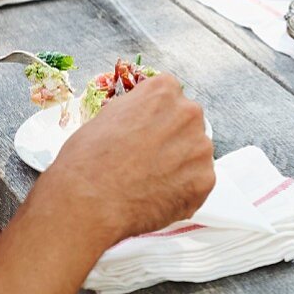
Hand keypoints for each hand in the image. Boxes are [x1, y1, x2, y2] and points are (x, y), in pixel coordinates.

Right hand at [49, 75, 214, 248]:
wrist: (90, 203)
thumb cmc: (88, 160)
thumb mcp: (106, 116)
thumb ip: (136, 111)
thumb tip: (143, 116)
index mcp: (163, 91)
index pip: (170, 97)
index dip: (156, 118)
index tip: (147, 132)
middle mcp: (188, 113)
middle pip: (186, 124)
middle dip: (172, 140)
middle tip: (148, 160)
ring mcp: (200, 147)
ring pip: (195, 154)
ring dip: (179, 165)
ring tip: (150, 181)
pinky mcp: (205, 180)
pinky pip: (197, 182)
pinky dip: (182, 191)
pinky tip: (158, 196)